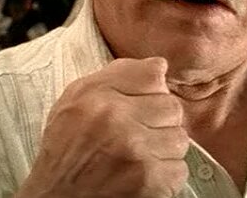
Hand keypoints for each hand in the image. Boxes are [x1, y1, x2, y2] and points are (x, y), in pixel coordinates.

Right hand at [16, 57, 189, 197]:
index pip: (154, 75)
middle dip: (160, 123)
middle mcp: (116, 120)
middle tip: (138, 137)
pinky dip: (165, 177)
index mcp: (97, 97)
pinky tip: (141, 177)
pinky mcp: (148, 180)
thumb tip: (159, 66)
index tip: (140, 106)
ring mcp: (134, 151)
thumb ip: (117, 76)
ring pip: (179, 139)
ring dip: (163, 151)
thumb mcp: (75, 101)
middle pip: (172, 107)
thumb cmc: (67, 152)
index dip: (150, 93)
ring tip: (139, 158)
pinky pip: (179, 169)